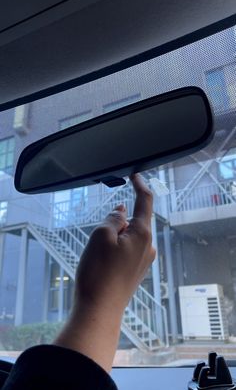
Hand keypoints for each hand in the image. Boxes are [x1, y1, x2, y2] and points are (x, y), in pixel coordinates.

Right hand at [73, 173, 155, 312]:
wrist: (99, 311)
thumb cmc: (99, 273)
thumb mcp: (101, 236)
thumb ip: (113, 218)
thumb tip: (122, 211)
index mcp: (142, 234)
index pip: (145, 202)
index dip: (140, 185)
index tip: (135, 175)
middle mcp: (148, 247)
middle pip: (134, 221)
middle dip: (117, 221)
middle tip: (99, 238)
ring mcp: (143, 261)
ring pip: (128, 237)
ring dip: (114, 237)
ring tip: (98, 256)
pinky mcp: (135, 271)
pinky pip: (127, 251)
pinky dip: (115, 249)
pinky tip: (103, 263)